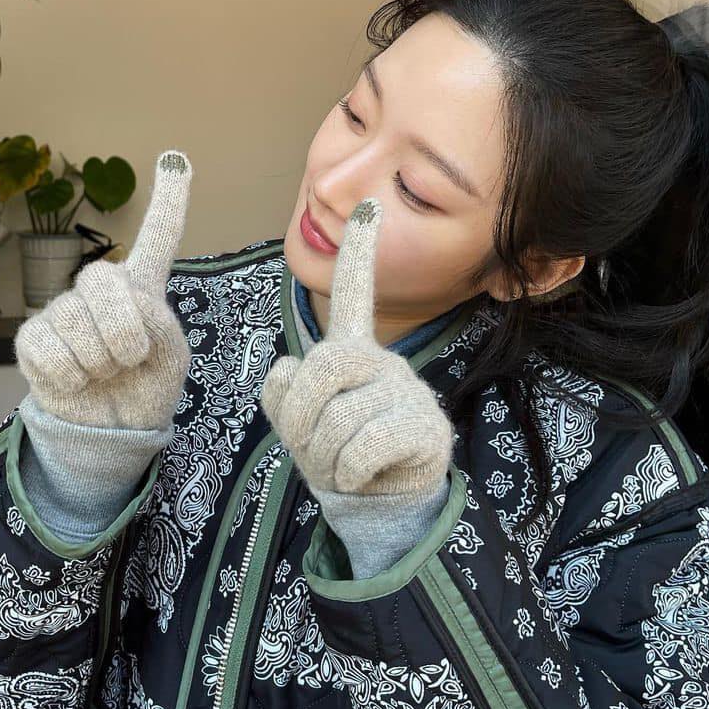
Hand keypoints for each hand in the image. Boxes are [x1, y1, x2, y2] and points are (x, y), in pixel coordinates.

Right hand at [13, 149, 192, 430]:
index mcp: (143, 288)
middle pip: (105, 279)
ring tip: (105, 373)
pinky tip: (79, 380)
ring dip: (100, 362)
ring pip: (76, 320)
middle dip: (122, 329)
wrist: (113, 432)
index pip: (157, 237)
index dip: (168, 200)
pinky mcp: (34, 337)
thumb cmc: (146, 387)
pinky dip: (74, 376)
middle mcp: (101, 290)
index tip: (176, 157)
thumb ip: (158, 324)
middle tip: (131, 359)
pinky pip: (52, 350)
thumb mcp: (171, 358)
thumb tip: (122, 301)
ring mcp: (63, 310)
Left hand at [260, 197, 453, 495]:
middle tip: (310, 447)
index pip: (352, 295)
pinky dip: (348, 472)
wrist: (380, 504)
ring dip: (324, 456)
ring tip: (339, 467)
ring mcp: (406, 391)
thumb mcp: (297, 423)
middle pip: (323, 366)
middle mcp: (381, 360)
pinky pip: (364, 445)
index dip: (357, 253)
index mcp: (350, 351)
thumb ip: (282, 393)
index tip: (366, 205)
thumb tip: (287, 366)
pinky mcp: (426, 426)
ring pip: (339, 417)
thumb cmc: (334, 454)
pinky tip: (362, 475)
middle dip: (301, 416)